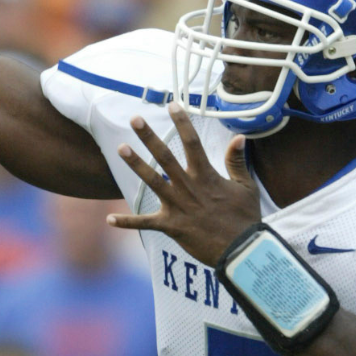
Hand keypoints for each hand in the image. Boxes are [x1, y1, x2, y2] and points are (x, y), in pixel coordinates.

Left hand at [108, 104, 260, 264]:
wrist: (241, 250)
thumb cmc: (245, 218)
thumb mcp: (246, 187)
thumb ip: (237, 162)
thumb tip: (239, 138)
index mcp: (206, 175)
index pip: (192, 142)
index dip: (182, 122)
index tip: (172, 105)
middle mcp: (188, 187)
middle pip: (165, 157)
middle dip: (149, 137)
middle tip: (135, 119)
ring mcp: (178, 206)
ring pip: (152, 181)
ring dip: (136, 165)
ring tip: (121, 148)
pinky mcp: (171, 226)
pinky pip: (145, 223)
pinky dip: (127, 222)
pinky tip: (109, 219)